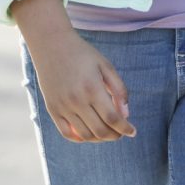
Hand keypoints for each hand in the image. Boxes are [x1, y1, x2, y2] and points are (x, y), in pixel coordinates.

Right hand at [22, 19, 133, 142]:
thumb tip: (126, 114)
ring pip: (85, 135)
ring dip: (99, 138)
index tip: (133, 132)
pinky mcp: (52, 109)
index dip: (125, 128)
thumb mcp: (106, 66)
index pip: (112, 118)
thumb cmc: (83, 54)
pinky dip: (80, 138)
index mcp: (93, 88)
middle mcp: (76, 100)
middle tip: (122, 133)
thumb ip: (119, 89)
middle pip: (100, 130)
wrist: (52, 45)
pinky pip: (67, 133)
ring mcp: (63, 106)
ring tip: (108, 132)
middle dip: (115, 135)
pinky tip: (89, 134)